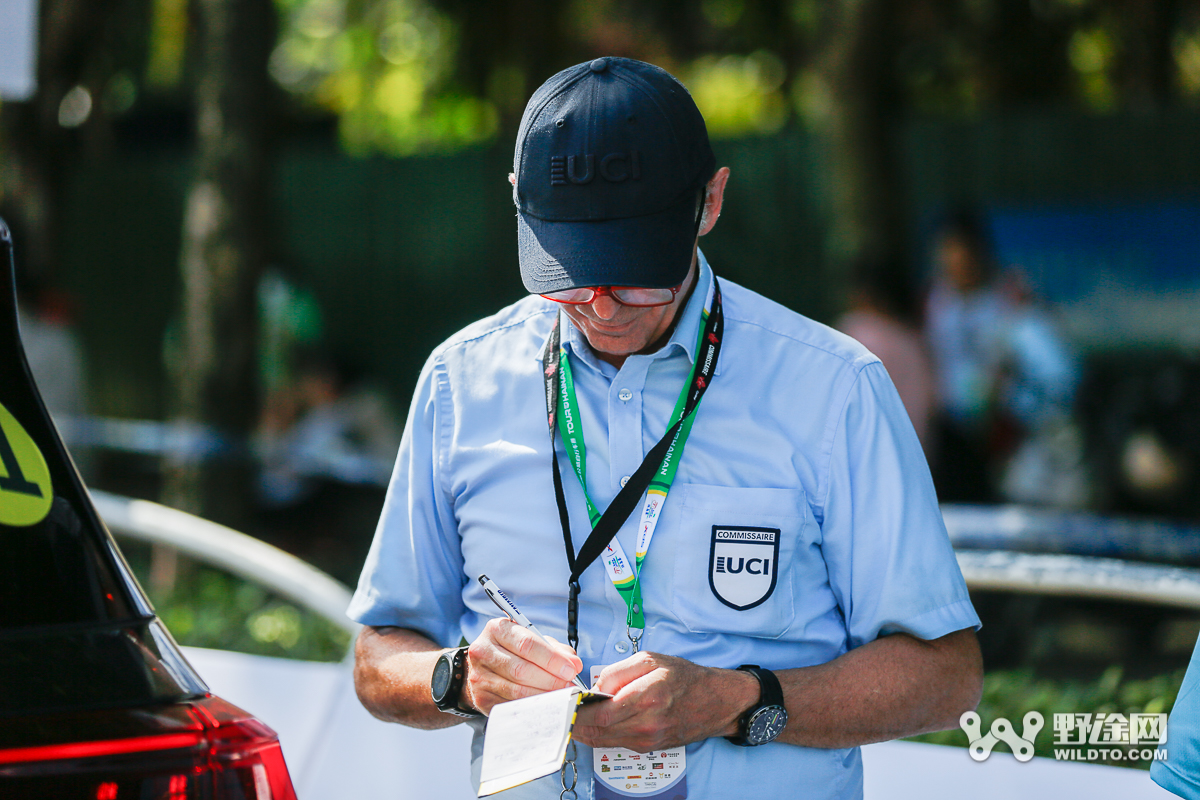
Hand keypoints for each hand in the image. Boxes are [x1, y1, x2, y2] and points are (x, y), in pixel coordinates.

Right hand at [462, 618, 583, 715]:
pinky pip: (510, 705)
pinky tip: (544, 704)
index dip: (551, 659)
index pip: (527, 644)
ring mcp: (479, 676)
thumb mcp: (533, 641)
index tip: (570, 670)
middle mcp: (483, 650)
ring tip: (560, 696)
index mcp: (497, 629)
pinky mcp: (480, 697)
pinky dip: (530, 707)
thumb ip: (555, 649)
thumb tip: (574, 664)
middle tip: (568, 685)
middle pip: (521, 669)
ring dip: (543, 695)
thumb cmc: (514, 651)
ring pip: (516, 690)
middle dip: (550, 680)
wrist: (486, 667)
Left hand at [572, 652, 758, 752]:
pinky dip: (601, 735)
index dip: (578, 711)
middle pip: (599, 729)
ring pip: (604, 740)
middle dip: (576, 721)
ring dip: (585, 730)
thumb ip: (618, 672)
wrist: (715, 702)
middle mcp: (648, 722)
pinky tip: (594, 724)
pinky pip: (616, 743)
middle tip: (562, 711)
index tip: (566, 703)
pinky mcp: (649, 747)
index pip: (602, 712)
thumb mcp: (651, 659)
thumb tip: (595, 688)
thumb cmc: (686, 678)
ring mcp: (649, 739)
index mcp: (648, 695)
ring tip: (573, 717)